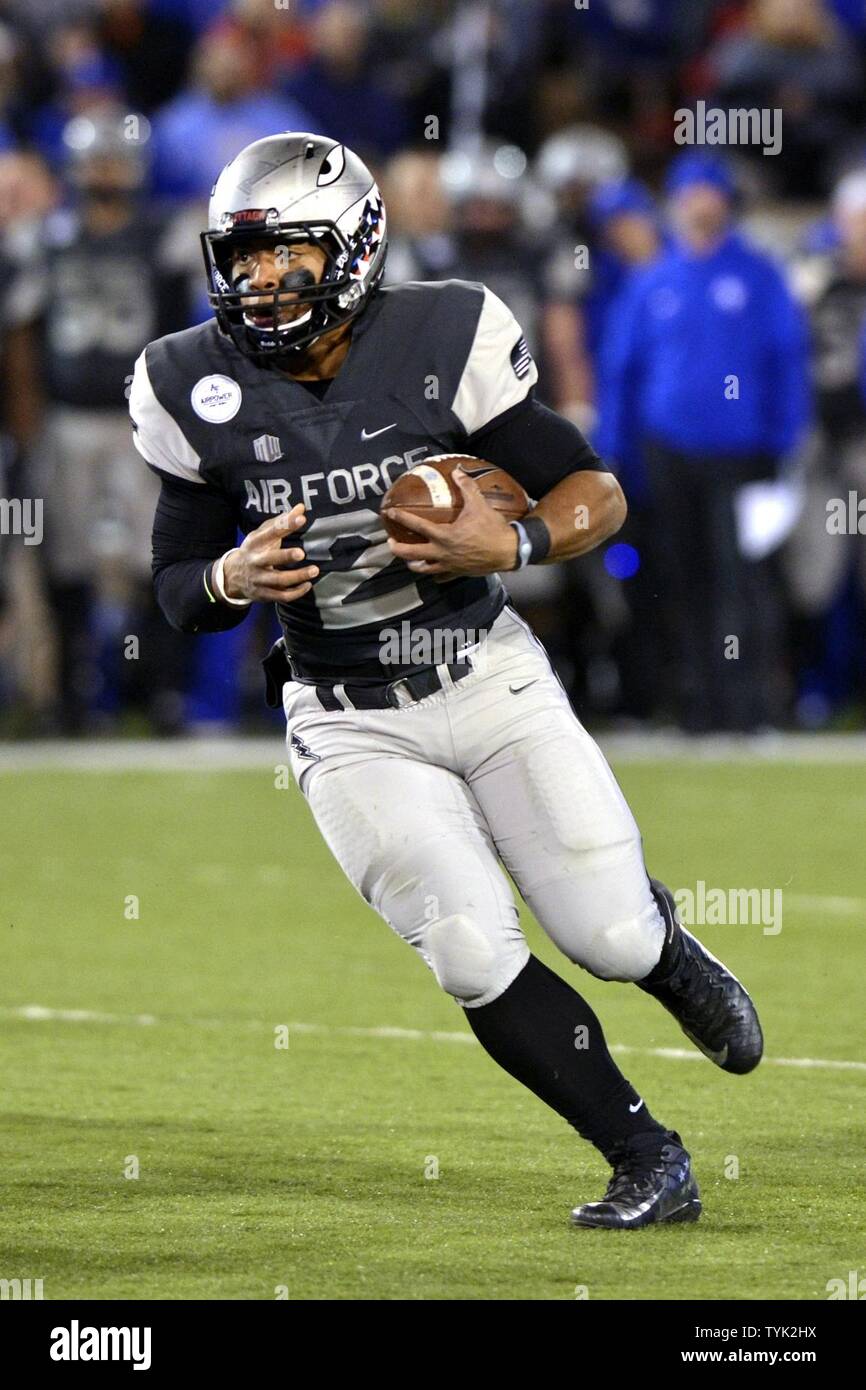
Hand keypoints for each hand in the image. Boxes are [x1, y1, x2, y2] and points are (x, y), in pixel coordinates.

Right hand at [222, 505, 318, 602]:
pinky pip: (281, 596)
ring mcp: (259, 579)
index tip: (301, 518)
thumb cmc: (254, 550)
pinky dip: (296, 592)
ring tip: (314, 570)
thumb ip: (282, 522)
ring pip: (278, 580)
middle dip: (285, 556)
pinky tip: (308, 585)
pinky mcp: (264, 594)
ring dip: (297, 576)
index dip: (285, 525)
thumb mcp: (262, 535)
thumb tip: (301, 507)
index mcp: (254, 543)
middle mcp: (255, 561)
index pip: (269, 532)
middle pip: (270, 559)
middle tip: (301, 553)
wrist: (232, 576)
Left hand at [383, 467, 518, 576]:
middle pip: (411, 554)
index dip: (401, 518)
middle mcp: (441, 552)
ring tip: (408, 558)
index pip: (416, 525)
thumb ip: (466, 488)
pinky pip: (441, 577)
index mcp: (443, 535)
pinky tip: (433, 570)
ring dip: (412, 563)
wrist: (508, 551)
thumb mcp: (479, 505)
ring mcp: (448, 565)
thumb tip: (457, 471)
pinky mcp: (457, 573)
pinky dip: (434, 574)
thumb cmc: (492, 528)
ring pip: (423, 569)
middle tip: (390, 542)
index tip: (390, 513)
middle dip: (397, 548)